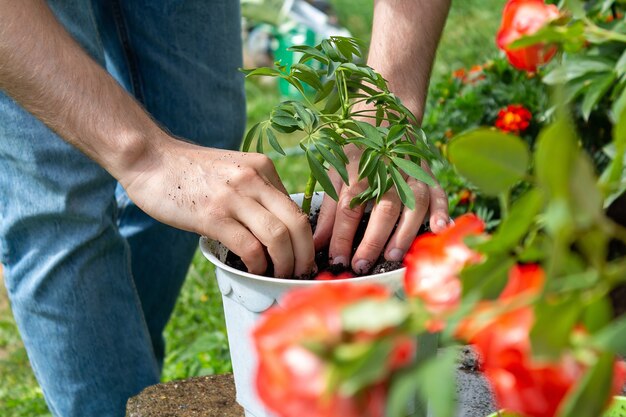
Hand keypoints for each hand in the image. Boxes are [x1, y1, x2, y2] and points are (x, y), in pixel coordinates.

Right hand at [121, 136, 315, 277]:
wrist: (150, 159)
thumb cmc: (190, 171)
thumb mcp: (234, 171)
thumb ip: (257, 193)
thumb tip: (277, 230)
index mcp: (263, 168)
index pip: (298, 209)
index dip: (306, 240)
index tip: (303, 258)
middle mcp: (253, 179)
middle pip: (297, 223)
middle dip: (304, 255)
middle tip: (301, 273)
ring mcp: (233, 197)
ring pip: (278, 236)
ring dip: (284, 264)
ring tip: (279, 276)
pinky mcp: (213, 215)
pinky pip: (249, 247)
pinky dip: (257, 265)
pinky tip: (253, 270)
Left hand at [312, 143, 448, 273]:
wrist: (385, 116)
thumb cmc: (354, 150)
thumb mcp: (334, 171)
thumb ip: (329, 210)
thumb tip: (316, 244)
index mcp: (359, 168)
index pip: (349, 207)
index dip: (341, 236)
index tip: (335, 260)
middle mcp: (387, 170)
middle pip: (382, 208)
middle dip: (372, 240)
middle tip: (361, 265)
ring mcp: (412, 172)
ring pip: (412, 204)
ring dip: (404, 232)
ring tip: (393, 257)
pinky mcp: (429, 175)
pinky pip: (439, 193)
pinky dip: (442, 211)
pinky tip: (440, 229)